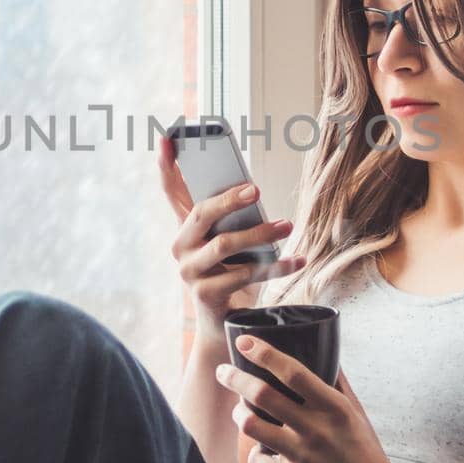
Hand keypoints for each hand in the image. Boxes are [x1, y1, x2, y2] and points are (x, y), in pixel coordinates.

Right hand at [156, 134, 305, 334]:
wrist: (226, 324)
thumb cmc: (233, 273)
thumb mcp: (231, 242)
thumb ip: (234, 219)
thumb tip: (252, 193)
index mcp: (185, 228)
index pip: (170, 191)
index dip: (166, 165)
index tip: (166, 138)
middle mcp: (181, 247)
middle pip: (201, 214)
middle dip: (228, 200)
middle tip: (255, 190)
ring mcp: (190, 272)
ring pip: (225, 245)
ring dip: (260, 235)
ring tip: (287, 225)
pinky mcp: (206, 294)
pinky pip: (244, 275)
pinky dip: (275, 266)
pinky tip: (297, 260)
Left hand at [215, 342, 395, 462]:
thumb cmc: (364, 451)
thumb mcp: (355, 412)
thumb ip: (337, 383)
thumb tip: (324, 352)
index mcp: (334, 407)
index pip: (293, 372)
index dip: (265, 354)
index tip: (244, 341)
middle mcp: (317, 429)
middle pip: (262, 395)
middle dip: (235, 378)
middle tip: (222, 370)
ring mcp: (302, 456)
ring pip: (251, 425)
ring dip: (239, 414)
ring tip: (239, 411)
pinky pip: (257, 459)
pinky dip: (255, 453)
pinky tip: (262, 451)